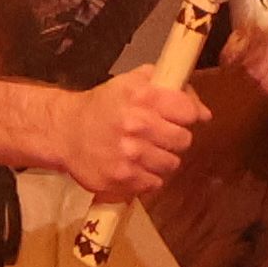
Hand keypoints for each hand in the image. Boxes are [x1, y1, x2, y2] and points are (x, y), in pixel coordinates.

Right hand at [45, 68, 209, 206]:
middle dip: (175, 138)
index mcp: (143, 97)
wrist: (65, 131)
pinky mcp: (123, 179)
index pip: (188, 111)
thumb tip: (203, 112)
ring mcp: (131, 155)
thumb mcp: (132, 83)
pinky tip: (135, 166)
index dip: (187, 115)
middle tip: (159, 136)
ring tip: (145, 152)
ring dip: (162, 159)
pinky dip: (148, 177)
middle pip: (184, 140)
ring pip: (171, 164)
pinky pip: (155, 183)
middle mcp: (138, 125)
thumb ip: (170, 88)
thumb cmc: (103, 105)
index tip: (180, 118)